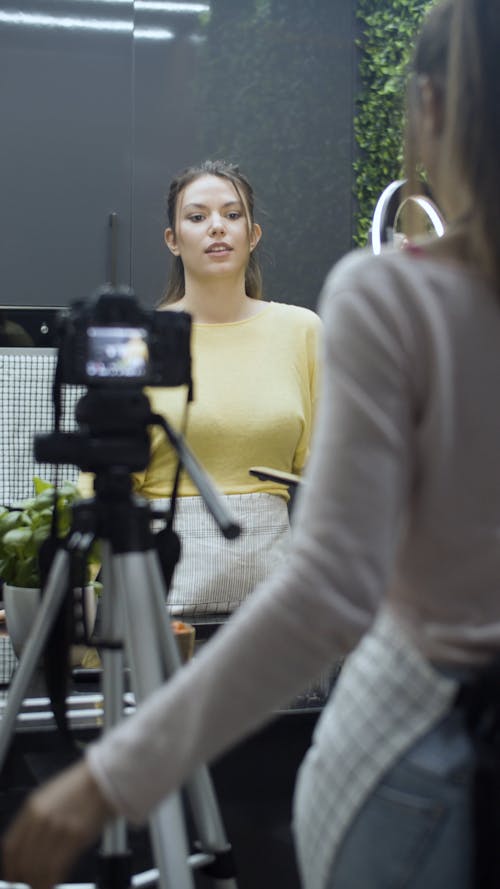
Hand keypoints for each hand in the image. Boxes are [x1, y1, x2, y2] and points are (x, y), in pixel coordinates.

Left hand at [2, 759, 114, 888]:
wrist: (104, 779)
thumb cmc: (81, 787)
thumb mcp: (49, 798)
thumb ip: (35, 822)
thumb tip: (28, 848)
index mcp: (32, 807)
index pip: (10, 847)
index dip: (10, 867)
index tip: (13, 875)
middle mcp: (41, 818)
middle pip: (23, 860)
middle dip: (24, 877)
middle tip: (29, 882)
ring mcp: (58, 828)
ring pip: (38, 867)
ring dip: (38, 881)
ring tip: (42, 884)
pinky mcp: (75, 837)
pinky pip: (56, 868)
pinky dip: (51, 880)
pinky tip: (52, 882)